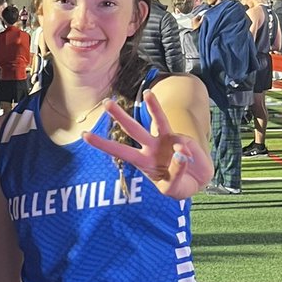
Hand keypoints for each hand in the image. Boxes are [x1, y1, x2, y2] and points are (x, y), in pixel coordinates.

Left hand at [82, 90, 209, 196]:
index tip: (85, 135)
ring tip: (148, 92)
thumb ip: (175, 173)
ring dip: (153, 106)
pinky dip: (185, 149)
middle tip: (106, 102)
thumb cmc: (179, 186)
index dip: (102, 144)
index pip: (119, 151)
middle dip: (119, 116)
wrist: (197, 182)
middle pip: (132, 129)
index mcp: (141, 162)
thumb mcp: (173, 188)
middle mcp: (150, 148)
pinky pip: (181, 141)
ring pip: (157, 121)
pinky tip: (188, 159)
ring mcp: (165, 141)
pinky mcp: (180, 139)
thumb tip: (179, 151)